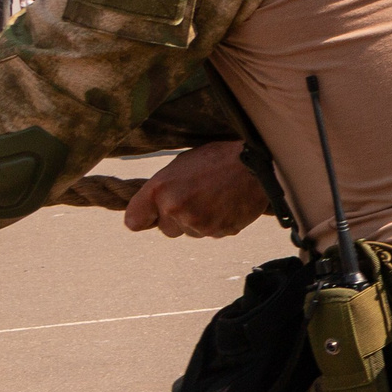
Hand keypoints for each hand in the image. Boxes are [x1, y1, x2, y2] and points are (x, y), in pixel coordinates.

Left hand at [123, 140, 268, 238]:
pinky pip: (211, 233)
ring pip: (190, 232)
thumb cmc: (219, 158)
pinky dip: (217, 222)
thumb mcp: (181, 165)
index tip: (150, 215)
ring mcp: (198, 223)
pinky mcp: (219, 232)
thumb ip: (163, 189)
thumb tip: (154, 207)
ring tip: (215, 198)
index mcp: (161, 189)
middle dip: (177, 218)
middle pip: (166, 229)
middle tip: (195, 198)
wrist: (258, 165)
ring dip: (198, 221)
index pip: (134, 221)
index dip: (143, 217)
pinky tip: (227, 204)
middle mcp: (175, 209)